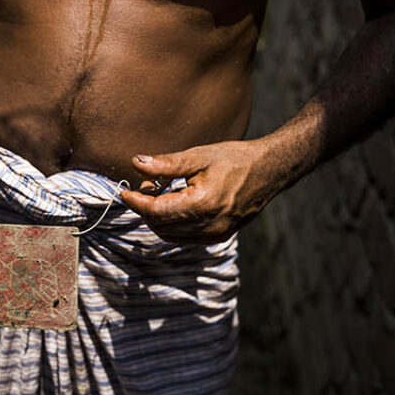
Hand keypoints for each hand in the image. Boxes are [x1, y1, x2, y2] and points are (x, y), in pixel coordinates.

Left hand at [119, 139, 284, 244]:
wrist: (270, 171)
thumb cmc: (234, 159)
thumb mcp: (198, 156)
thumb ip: (165, 164)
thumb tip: (136, 163)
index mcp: (203, 205)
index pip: (156, 212)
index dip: (136, 203)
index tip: (124, 192)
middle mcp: (209, 226)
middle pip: (160, 225)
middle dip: (145, 209)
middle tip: (146, 185)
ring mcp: (215, 235)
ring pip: (169, 235)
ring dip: (157, 218)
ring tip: (160, 192)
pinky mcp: (219, 237)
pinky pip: (183, 238)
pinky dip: (171, 224)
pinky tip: (174, 203)